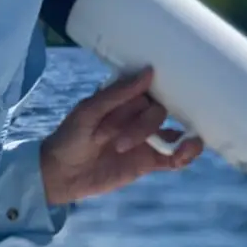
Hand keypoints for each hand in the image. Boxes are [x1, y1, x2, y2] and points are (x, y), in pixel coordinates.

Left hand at [39, 67, 203, 205]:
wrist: (60, 174)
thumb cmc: (70, 136)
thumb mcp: (88, 111)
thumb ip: (118, 94)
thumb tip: (149, 72)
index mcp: (126, 99)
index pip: (148, 92)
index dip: (142, 101)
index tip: (139, 105)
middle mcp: (139, 116)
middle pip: (159, 113)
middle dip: (142, 127)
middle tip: (117, 143)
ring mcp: (146, 140)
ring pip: (174, 133)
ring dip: (184, 137)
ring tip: (186, 146)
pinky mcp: (149, 162)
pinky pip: (173, 157)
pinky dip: (185, 154)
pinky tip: (186, 154)